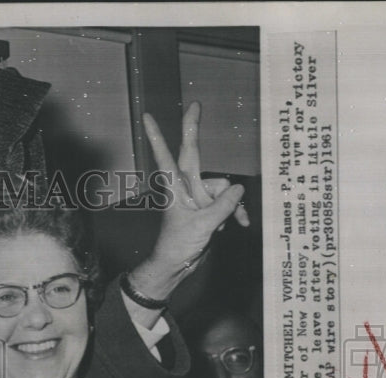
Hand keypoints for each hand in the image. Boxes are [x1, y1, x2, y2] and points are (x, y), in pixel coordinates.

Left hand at [134, 102, 249, 296]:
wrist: (177, 266)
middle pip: (193, 152)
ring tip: (225, 224)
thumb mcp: (203, 225)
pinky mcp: (207, 207)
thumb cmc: (179, 245)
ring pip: (222, 187)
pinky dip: (234, 212)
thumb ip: (223, 204)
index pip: (165, 155)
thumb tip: (238, 188)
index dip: (157, 136)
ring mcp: (197, 196)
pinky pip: (227, 201)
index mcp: (175, 187)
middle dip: (193, 129)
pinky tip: (237, 225)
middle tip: (195, 103)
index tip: (147, 116)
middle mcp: (185, 186)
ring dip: (230, 204)